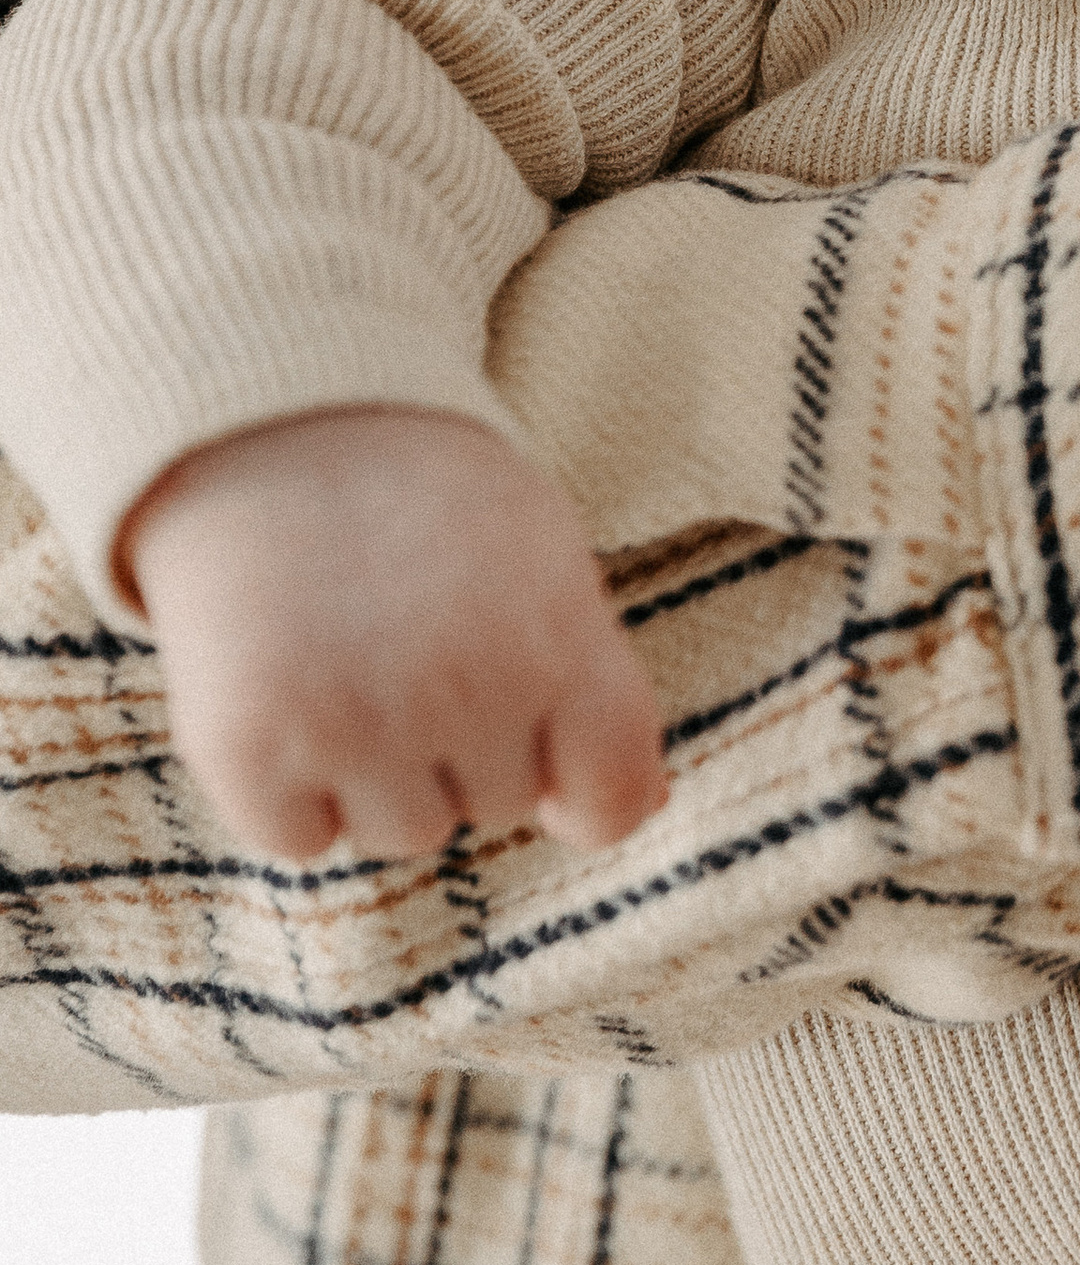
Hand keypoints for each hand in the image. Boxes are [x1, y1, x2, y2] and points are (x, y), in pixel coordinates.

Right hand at [123, 405, 668, 859]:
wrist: (274, 423)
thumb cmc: (426, 499)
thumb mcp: (540, 555)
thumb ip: (592, 680)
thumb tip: (645, 804)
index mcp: (557, 634)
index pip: (615, 793)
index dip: (586, 796)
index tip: (554, 766)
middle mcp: (464, 689)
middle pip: (496, 808)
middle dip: (464, 745)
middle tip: (416, 639)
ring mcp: (353, 724)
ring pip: (400, 834)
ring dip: (377, 773)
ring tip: (352, 656)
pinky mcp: (248, 749)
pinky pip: (300, 841)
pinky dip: (288, 791)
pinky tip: (287, 689)